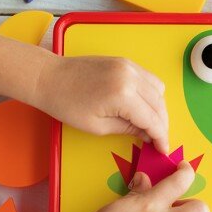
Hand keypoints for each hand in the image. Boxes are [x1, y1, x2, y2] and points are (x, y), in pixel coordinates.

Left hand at [35, 54, 168, 152]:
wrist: (48, 77)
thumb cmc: (66, 104)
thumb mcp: (98, 126)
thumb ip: (128, 129)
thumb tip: (148, 134)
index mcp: (123, 95)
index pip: (152, 119)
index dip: (161, 137)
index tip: (163, 149)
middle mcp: (131, 77)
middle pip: (160, 105)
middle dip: (162, 125)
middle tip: (157, 140)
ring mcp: (129, 66)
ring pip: (159, 91)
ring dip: (159, 109)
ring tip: (150, 124)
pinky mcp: (126, 62)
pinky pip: (150, 79)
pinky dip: (152, 95)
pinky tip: (144, 107)